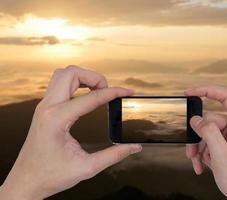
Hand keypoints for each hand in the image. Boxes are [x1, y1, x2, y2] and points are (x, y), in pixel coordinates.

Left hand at [0, 66, 141, 199]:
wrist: (27, 181)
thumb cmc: (50, 175)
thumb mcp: (87, 167)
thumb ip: (114, 155)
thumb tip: (133, 147)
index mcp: (57, 120)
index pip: (91, 97)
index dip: (114, 93)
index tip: (126, 92)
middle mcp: (47, 108)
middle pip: (71, 73)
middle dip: (94, 77)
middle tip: (108, 90)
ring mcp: (43, 107)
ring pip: (63, 74)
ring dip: (83, 77)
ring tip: (97, 89)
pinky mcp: (44, 109)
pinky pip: (58, 85)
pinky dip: (75, 83)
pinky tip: (85, 94)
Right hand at [185, 86, 226, 199]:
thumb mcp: (223, 157)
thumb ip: (209, 134)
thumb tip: (196, 119)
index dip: (208, 91)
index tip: (190, 92)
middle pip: (210, 120)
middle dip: (198, 135)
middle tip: (191, 150)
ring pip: (205, 131)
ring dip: (197, 147)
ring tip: (196, 161)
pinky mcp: (224, 144)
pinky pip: (206, 141)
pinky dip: (200, 152)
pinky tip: (200, 164)